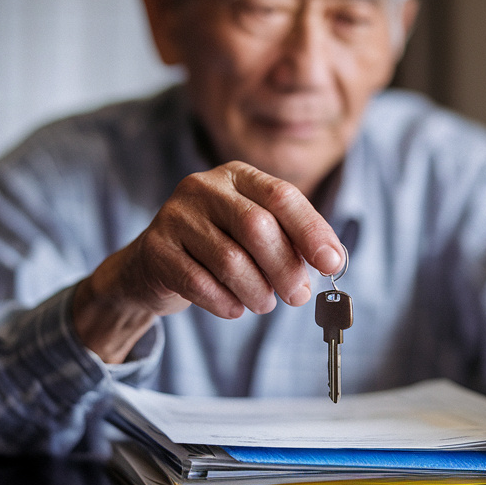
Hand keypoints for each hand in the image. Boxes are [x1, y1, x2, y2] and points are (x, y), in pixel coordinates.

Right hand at [72, 161, 343, 362]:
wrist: (152, 267)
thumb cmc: (219, 248)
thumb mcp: (255, 235)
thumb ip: (291, 241)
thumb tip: (333, 260)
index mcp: (237, 176)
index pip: (282, 196)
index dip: (312, 231)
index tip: (333, 264)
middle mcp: (204, 187)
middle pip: (257, 227)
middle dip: (285, 267)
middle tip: (298, 296)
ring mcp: (175, 215)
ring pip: (230, 260)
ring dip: (256, 291)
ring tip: (264, 303)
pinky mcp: (155, 249)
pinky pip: (199, 283)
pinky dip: (225, 303)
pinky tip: (234, 308)